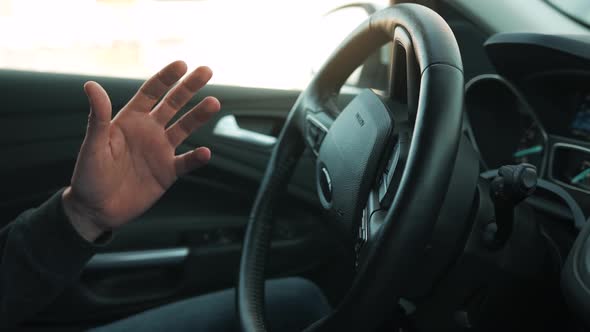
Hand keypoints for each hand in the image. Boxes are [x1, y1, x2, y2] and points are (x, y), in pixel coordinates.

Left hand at [62, 61, 219, 241]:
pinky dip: (197, 158)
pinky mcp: (168, 173)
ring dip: (199, 116)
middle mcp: (149, 132)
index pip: (151, 93)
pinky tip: (206, 152)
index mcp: (130, 120)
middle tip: (207, 71)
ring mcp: (160, 151)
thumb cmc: (89, 176)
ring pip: (185, 129)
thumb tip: (91, 85)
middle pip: (174, 104)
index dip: (166, 78)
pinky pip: (187, 162)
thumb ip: (98, 117)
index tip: (182, 64)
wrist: (97, 210)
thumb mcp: (93, 146)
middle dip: (189, 87)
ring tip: (214, 103)